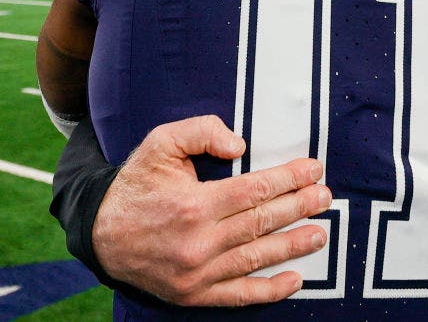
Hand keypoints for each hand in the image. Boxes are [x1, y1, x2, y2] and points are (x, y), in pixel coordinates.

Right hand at [93, 115, 330, 306]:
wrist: (101, 233)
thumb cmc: (138, 184)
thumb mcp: (161, 144)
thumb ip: (200, 132)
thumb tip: (240, 145)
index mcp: (193, 204)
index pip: (255, 190)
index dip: (289, 179)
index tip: (313, 169)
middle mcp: (198, 241)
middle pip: (262, 223)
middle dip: (299, 207)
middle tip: (326, 196)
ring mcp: (197, 272)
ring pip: (256, 258)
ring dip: (294, 246)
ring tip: (321, 233)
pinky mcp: (194, 294)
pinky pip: (239, 296)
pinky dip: (269, 290)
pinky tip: (295, 280)